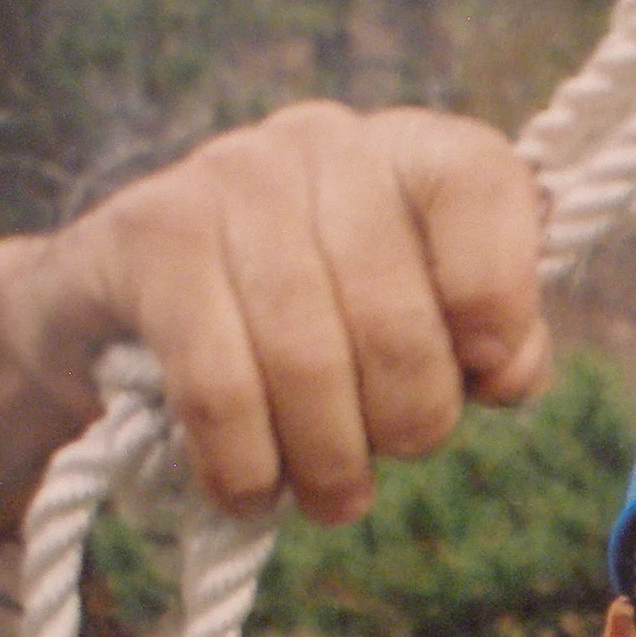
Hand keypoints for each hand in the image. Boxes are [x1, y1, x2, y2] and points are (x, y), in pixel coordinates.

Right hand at [4, 101, 548, 524]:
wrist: (131, 312)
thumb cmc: (324, 329)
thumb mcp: (429, 330)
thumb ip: (498, 346)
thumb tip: (504, 369)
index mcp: (414, 152)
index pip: (482, 182)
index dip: (499, 297)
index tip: (484, 372)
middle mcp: (325, 142)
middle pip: (396, 319)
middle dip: (407, 423)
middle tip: (386, 457)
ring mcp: (229, 177)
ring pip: (306, 362)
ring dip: (328, 461)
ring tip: (330, 494)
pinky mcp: (148, 238)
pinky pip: (219, 386)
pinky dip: (246, 464)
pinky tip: (251, 489)